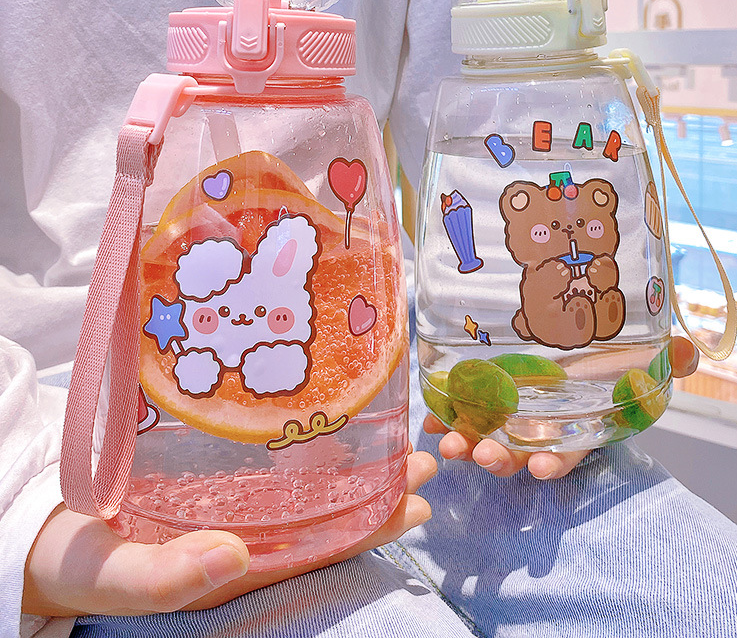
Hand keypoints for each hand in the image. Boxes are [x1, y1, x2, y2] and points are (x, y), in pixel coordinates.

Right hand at [23, 450, 435, 616]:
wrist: (44, 530)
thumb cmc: (76, 555)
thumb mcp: (109, 572)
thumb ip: (165, 578)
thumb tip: (231, 556)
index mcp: (236, 560)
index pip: (320, 546)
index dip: (371, 527)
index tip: (416, 500)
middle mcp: (246, 531)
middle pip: (328, 513)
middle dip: (380, 490)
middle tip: (428, 458)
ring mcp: (234, 501)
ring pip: (309, 485)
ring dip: (356, 464)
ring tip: (403, 439)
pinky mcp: (214, 473)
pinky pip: (273, 462)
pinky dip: (309, 445)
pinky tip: (332, 422)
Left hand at [424, 336, 699, 479]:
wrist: (571, 335)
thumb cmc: (607, 356)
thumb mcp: (638, 355)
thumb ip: (665, 358)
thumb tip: (692, 353)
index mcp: (580, 421)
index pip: (572, 448)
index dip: (559, 460)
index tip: (544, 470)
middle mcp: (544, 425)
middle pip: (523, 450)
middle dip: (503, 458)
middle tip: (484, 456)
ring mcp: (513, 415)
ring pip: (490, 437)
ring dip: (469, 443)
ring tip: (449, 443)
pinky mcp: (488, 397)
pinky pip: (466, 413)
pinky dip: (448, 417)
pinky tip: (430, 418)